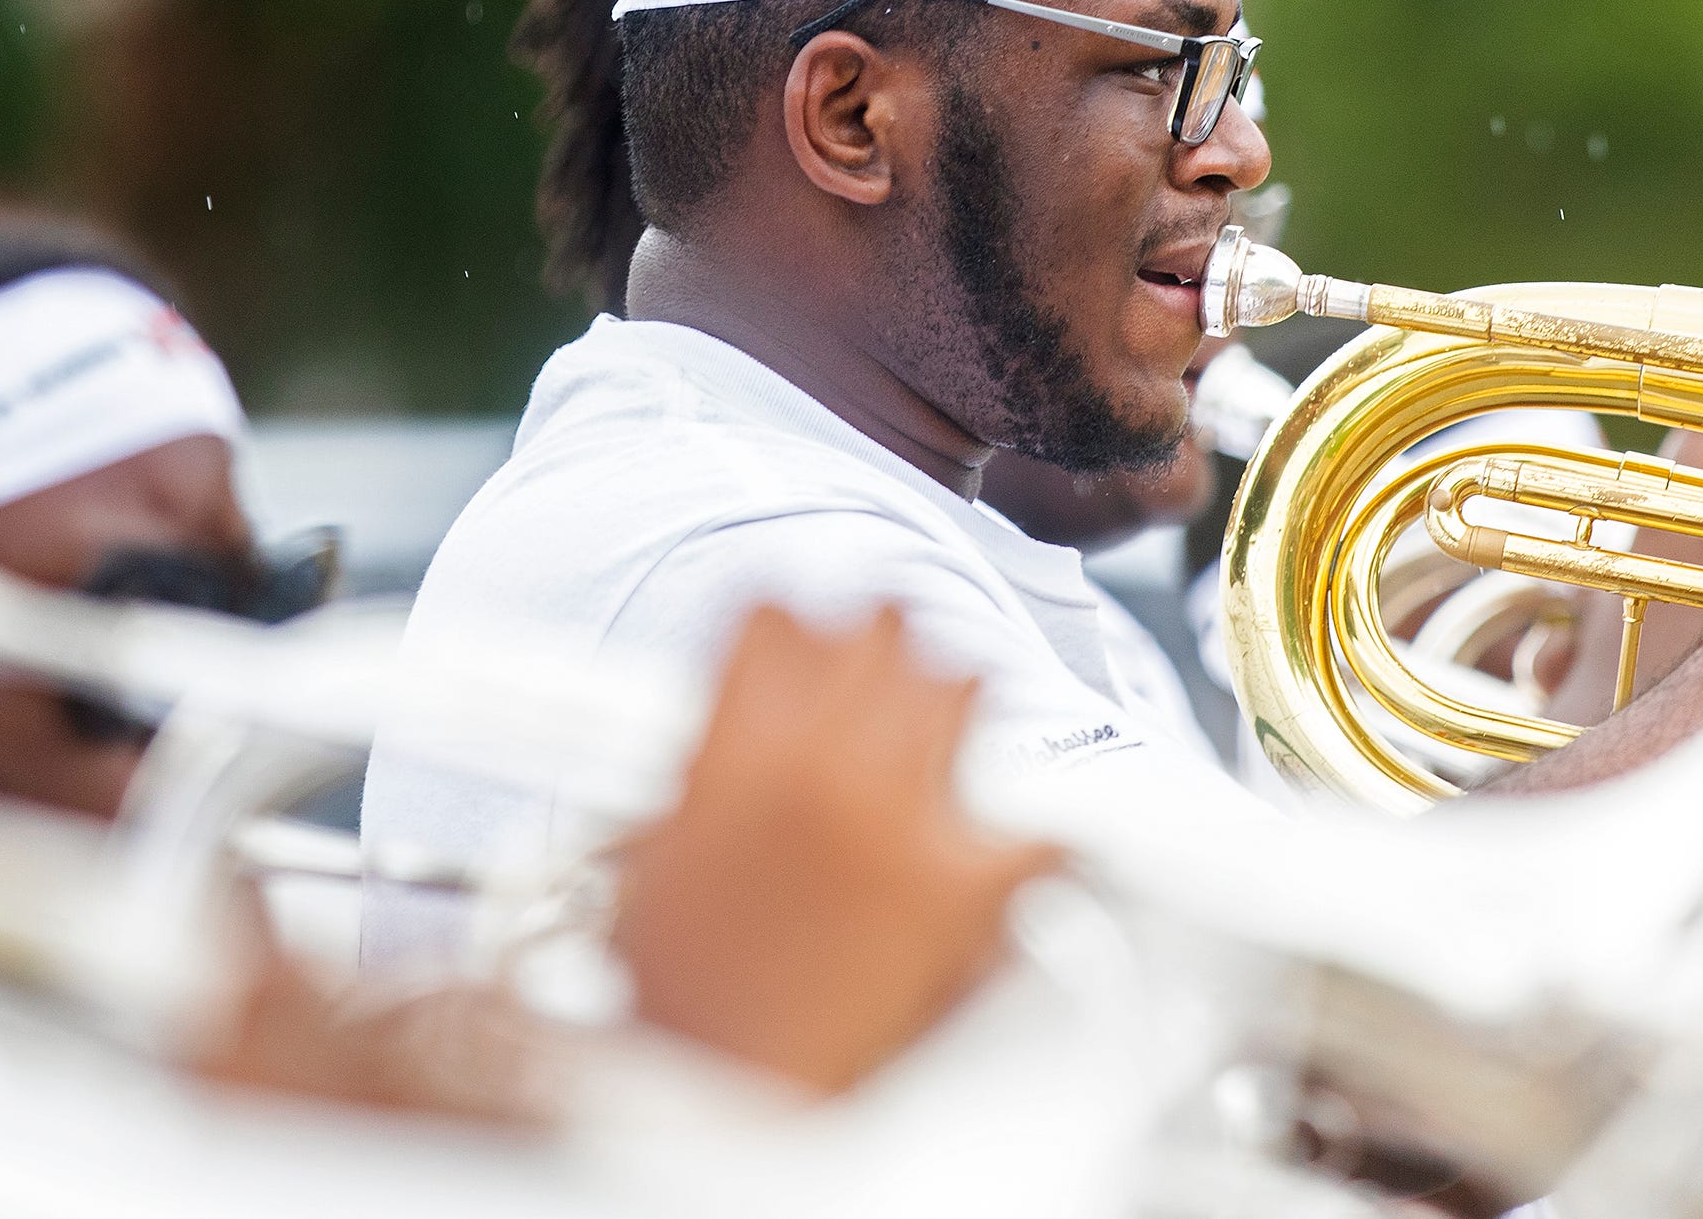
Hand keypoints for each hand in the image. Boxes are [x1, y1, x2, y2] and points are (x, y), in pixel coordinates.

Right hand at [612, 604, 1055, 1094]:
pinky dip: (1039, 846)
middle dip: (886, 646)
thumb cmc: (675, 992)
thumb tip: (753, 735)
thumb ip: (715, 769)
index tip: (804, 635)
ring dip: (953, 710)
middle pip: (889, 625)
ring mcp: (901, 811)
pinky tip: (1023, 856)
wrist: (707, 1091)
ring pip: (965, 686)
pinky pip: (1040, 831)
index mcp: (735, 743)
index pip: (777, 611)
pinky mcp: (967, 883)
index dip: (792, 623)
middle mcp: (822, 755)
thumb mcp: (662, 851)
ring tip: (943, 743)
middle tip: (883, 676)